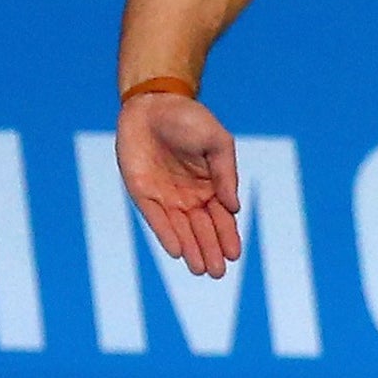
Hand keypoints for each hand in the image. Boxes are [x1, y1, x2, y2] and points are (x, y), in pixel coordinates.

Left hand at [115, 94, 242, 277]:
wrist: (153, 104)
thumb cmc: (190, 119)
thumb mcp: (218, 142)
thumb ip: (226, 174)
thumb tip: (234, 208)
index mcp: (210, 185)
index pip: (221, 217)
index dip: (228, 236)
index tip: (235, 255)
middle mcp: (189, 195)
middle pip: (202, 229)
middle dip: (211, 250)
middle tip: (218, 273)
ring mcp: (165, 196)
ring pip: (181, 229)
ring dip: (192, 250)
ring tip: (201, 270)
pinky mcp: (142, 193)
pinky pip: (156, 218)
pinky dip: (166, 234)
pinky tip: (177, 251)